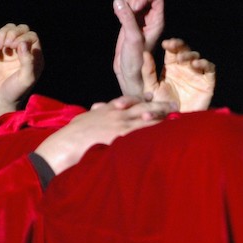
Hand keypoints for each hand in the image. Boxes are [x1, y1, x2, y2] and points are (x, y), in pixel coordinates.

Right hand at [0, 23, 43, 122]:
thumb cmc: (16, 91)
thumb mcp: (26, 79)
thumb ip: (28, 61)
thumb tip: (23, 43)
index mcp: (34, 56)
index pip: (32, 36)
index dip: (23, 37)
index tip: (15, 47)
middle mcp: (23, 51)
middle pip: (21, 29)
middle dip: (12, 32)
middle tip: (6, 44)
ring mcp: (9, 51)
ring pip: (7, 30)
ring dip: (1, 34)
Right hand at [34, 96, 175, 174]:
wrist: (66, 145)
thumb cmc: (70, 137)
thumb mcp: (81, 120)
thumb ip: (91, 114)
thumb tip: (94, 110)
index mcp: (106, 110)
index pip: (127, 101)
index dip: (141, 99)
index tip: (151, 96)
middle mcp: (116, 114)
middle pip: (142, 106)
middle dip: (158, 105)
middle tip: (172, 105)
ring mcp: (120, 125)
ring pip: (146, 118)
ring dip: (162, 116)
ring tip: (176, 115)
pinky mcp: (123, 137)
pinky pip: (144, 132)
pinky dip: (156, 129)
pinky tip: (167, 130)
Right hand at [112, 0, 164, 96]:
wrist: (129, 73)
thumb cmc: (136, 62)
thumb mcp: (132, 39)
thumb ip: (127, 19)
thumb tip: (118, 1)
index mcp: (157, 21)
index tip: (134, 7)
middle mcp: (151, 18)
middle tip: (128, 11)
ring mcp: (140, 20)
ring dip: (127, 1)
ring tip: (122, 13)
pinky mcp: (130, 23)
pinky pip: (127, 6)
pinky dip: (122, 6)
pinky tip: (118, 15)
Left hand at [143, 38, 215, 110]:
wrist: (175, 124)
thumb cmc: (162, 107)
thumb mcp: (151, 89)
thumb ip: (148, 72)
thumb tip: (145, 53)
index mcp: (171, 68)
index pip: (172, 51)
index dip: (171, 44)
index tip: (165, 44)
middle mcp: (184, 68)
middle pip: (185, 50)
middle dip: (180, 45)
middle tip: (173, 45)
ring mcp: (197, 74)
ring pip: (197, 57)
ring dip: (189, 55)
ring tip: (181, 59)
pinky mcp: (207, 82)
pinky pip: (210, 69)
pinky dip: (204, 64)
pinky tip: (196, 64)